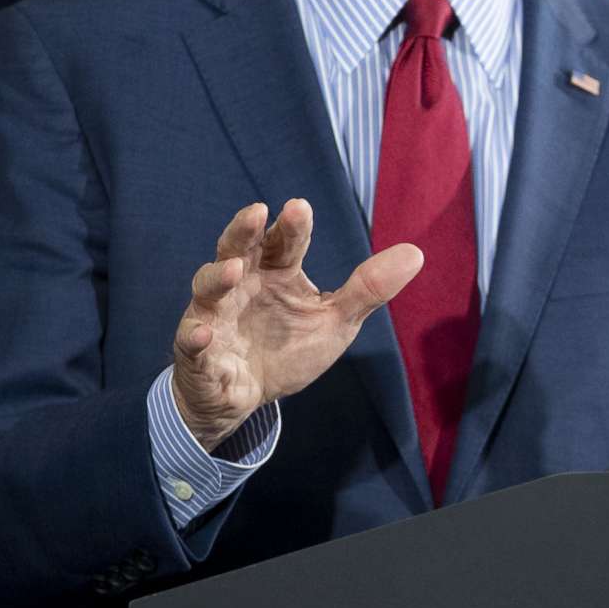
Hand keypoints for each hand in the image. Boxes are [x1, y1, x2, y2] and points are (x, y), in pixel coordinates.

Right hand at [170, 199, 420, 449]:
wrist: (246, 399)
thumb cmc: (287, 349)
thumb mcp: (335, 321)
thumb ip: (368, 289)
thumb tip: (416, 253)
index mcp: (275, 274)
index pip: (282, 243)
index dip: (291, 227)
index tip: (299, 208)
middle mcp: (241, 287)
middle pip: (237, 249)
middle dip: (244, 231)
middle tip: (255, 212)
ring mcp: (215, 316)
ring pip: (208, 288)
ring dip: (217, 277)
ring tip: (234, 270)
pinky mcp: (199, 354)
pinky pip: (192, 343)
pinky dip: (195, 338)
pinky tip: (203, 334)